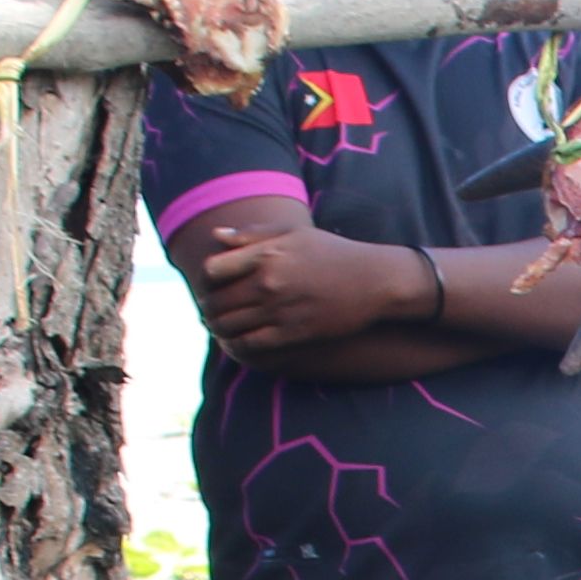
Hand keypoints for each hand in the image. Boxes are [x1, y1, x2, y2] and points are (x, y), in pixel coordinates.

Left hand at [188, 208, 398, 358]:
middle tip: (208, 310)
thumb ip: (253, 234)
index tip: (211, 284)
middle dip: (207, 307)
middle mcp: (269, 283)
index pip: (212, 270)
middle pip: (217, 301)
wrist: (375, 282)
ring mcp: (280, 310)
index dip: (206, 280)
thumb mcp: (294, 233)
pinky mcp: (293, 333)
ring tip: (219, 327)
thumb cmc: (333, 253)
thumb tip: (216, 236)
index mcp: (266, 255)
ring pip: (229, 325)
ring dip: (218, 328)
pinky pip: (250, 345)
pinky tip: (237, 343)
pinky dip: (236, 346)